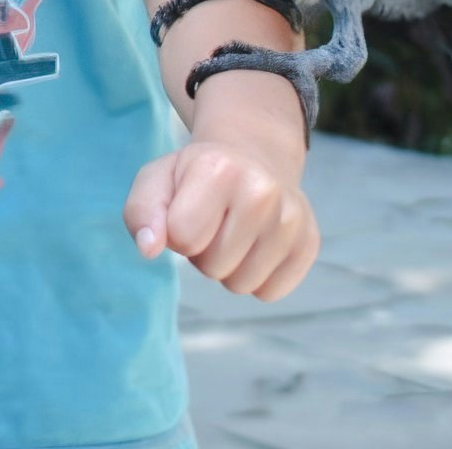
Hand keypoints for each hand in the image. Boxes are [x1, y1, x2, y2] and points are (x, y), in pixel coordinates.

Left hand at [123, 128, 318, 300]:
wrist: (251, 159)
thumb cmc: (194, 176)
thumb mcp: (157, 181)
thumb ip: (142, 213)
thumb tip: (148, 248)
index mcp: (218, 169)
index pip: (183, 238)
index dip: (177, 234)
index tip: (186, 212)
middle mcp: (262, 191)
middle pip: (212, 267)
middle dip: (203, 253)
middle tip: (212, 222)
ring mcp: (292, 218)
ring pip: (241, 285)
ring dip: (228, 268)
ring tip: (232, 232)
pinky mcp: (310, 243)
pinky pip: (269, 292)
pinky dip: (256, 278)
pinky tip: (256, 244)